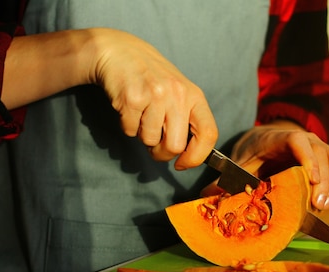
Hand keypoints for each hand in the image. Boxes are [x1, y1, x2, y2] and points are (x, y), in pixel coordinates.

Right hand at [90, 29, 217, 168]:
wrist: (120, 52)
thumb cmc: (152, 78)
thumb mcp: (179, 93)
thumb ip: (187, 120)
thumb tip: (189, 156)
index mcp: (194, 96)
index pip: (208, 134)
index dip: (197, 157)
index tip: (183, 163)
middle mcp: (178, 94)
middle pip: (175, 146)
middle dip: (162, 153)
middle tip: (155, 145)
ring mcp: (155, 95)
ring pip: (150, 141)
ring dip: (143, 136)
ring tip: (141, 115)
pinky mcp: (132, 98)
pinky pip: (130, 131)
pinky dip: (127, 126)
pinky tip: (129, 108)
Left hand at [219, 121, 328, 213]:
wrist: (264, 146)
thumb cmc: (252, 158)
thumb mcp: (238, 167)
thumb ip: (225, 181)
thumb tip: (206, 197)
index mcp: (278, 138)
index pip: (298, 140)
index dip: (307, 157)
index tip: (310, 178)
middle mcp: (304, 139)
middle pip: (322, 152)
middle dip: (324, 179)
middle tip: (317, 205)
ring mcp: (318, 146)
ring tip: (324, 206)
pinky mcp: (327, 156)